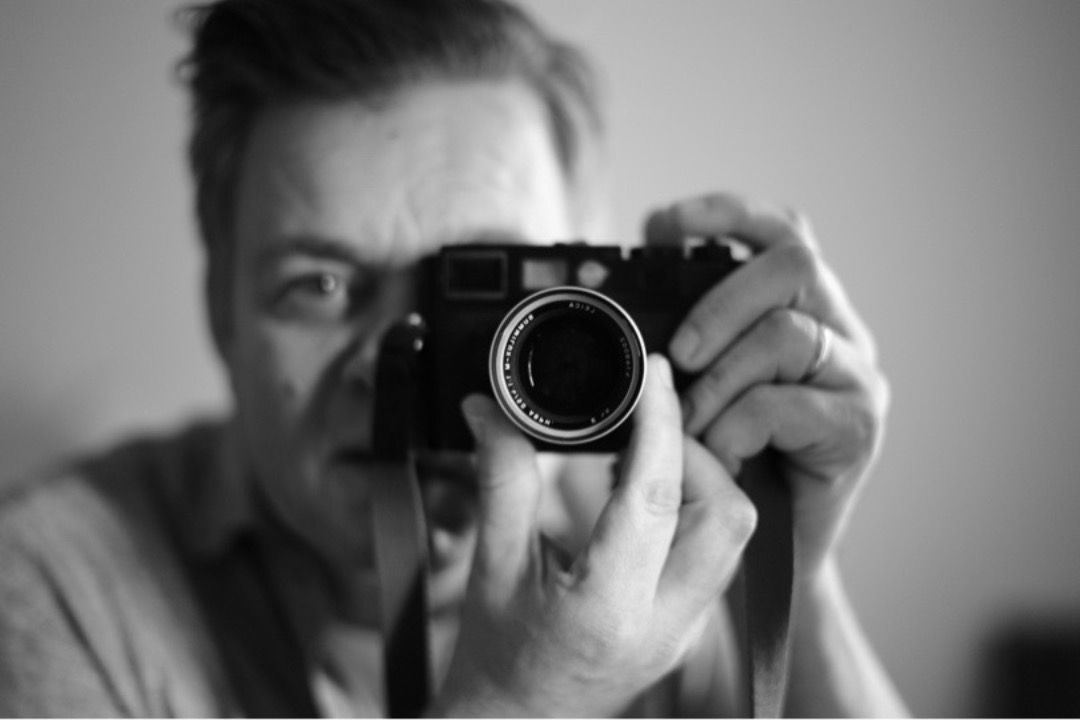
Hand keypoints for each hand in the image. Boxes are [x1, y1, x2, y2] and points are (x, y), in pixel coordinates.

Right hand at [432, 355, 755, 716]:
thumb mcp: (490, 565)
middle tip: (647, 425)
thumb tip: (488, 409)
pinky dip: (694, 505)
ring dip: (700, 477)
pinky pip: (717, 550)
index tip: (653, 373)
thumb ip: (500, 479)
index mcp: (607, 608)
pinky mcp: (691, 625)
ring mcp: (686, 629)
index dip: (661, 424)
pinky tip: (648, 492)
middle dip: (696, 452)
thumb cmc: (496, 658)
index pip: (656, 498)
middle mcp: (665, 623)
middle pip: (726, 513)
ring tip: (643, 456)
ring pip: (732, 531)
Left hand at [646, 193, 889, 580]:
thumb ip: (678, 343)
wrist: (766, 555)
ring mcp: (855, 378)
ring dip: (720, 378)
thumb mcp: (693, 390)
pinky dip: (735, 428)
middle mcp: (838, 332)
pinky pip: (786, 403)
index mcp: (801, 308)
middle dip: (721, 299)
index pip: (780, 232)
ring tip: (691, 424)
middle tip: (679, 353)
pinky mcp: (858, 428)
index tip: (661, 225)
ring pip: (788, 332)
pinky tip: (719, 455)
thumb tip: (611, 295)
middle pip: (794, 262)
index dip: (726, 213)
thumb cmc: (725, 464)